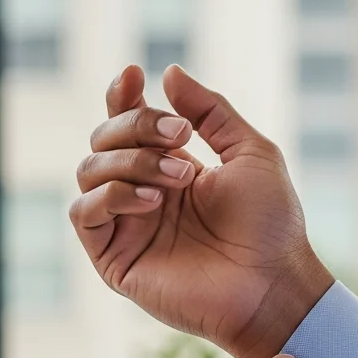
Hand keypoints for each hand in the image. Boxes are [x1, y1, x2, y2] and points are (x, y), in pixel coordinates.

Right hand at [70, 64, 333, 357]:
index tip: (135, 75)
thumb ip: (211, 111)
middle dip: (137, 126)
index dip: (122, 97)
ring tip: (180, 175)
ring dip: (131, 159)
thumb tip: (169, 73)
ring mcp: (128, 227)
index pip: (127, 124)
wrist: (273, 283)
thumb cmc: (271, 225)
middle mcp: (144, 195)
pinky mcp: (115, 260)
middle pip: (103, 140)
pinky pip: (83, 213)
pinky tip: (152, 201)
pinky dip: (111, 195)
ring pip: (89, 170)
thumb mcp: (251, 152)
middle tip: (182, 137)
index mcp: (171, 170)